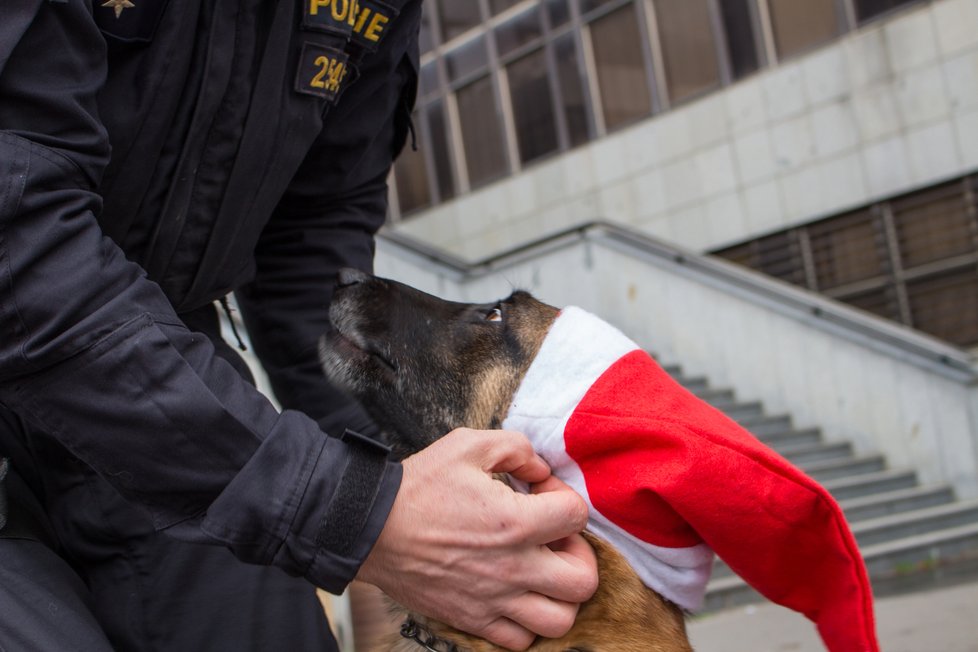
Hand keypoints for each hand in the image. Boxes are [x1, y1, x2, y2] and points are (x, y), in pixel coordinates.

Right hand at [356, 428, 597, 650]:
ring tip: (540, 570)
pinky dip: (526, 621)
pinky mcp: (473, 619)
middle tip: (554, 538)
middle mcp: (512, 568)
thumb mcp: (468, 445)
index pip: (578, 516)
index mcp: (515, 522)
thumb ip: (516, 448)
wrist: (370, 528)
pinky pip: (520, 640)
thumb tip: (541, 471)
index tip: (540, 494)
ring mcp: (494, 600)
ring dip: (559, 594)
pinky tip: (515, 593)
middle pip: (583, 581)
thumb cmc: (418, 487)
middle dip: (579, 555)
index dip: (566, 498)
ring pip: (560, 620)